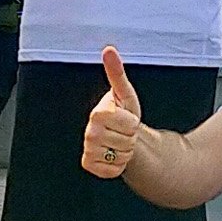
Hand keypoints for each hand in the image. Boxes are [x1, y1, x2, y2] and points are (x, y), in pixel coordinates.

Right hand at [82, 45, 142, 175]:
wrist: (118, 135)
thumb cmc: (123, 112)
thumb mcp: (124, 93)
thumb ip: (117, 72)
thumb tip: (109, 50)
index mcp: (98, 113)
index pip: (130, 124)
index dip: (134, 122)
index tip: (126, 118)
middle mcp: (89, 132)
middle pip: (127, 141)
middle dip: (130, 137)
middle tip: (123, 131)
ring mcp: (88, 149)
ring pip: (121, 156)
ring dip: (125, 151)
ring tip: (119, 141)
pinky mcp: (89, 164)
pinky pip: (112, 170)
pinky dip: (118, 165)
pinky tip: (113, 154)